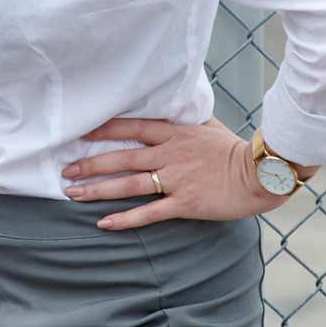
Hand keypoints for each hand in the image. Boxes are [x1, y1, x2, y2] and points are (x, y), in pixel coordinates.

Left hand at [62, 116, 291, 228]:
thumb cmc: (233, 149)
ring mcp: (176, 180)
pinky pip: (149, 212)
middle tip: (65, 169)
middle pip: (122, 157)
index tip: (79, 132)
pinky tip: (103, 222)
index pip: (131, 126)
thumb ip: (181, 119)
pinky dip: (125, 218)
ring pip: (129, 184)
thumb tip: (168, 104)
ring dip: (98, 189)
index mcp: (174, 134)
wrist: (260, 173)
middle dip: (90, 163)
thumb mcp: (205, 125)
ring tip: (72, 193)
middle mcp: (170, 155)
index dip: (103, 129)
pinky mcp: (185, 203)